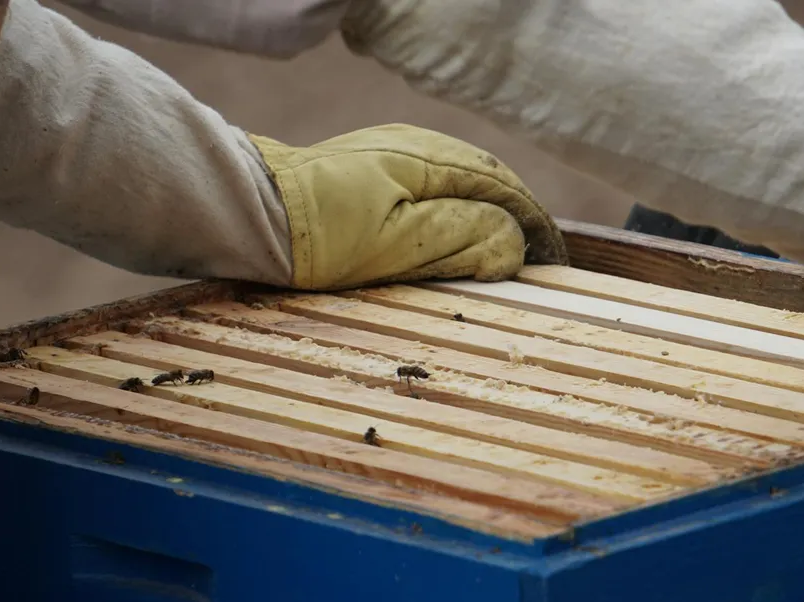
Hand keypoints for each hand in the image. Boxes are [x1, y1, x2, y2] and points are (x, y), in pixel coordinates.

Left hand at [247, 124, 565, 290]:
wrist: (252, 217)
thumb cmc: (322, 237)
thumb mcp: (401, 244)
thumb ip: (464, 236)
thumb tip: (514, 243)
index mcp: (429, 160)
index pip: (502, 187)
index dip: (532, 222)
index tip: (551, 255)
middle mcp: (415, 145)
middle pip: (486, 176)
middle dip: (516, 211)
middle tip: (538, 252)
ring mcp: (390, 151)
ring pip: (459, 176)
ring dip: (489, 207)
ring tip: (506, 243)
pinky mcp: (370, 165)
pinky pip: (431, 179)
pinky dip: (457, 203)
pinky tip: (455, 225)